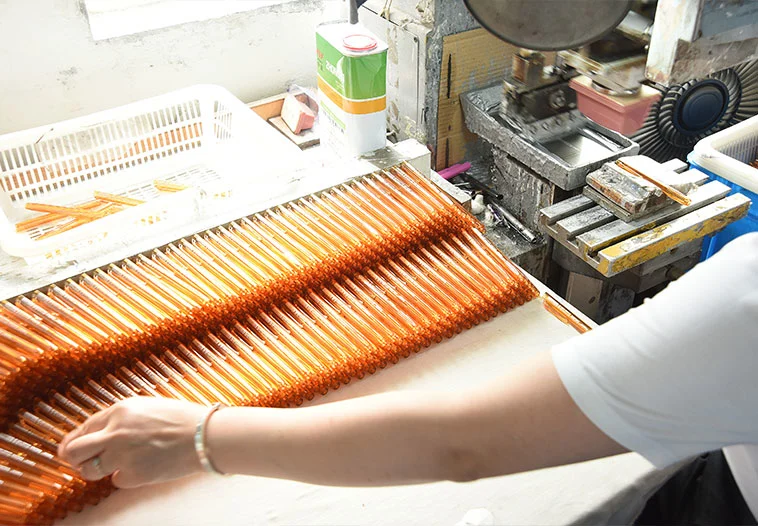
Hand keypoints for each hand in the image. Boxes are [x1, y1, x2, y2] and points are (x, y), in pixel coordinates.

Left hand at [58, 397, 208, 487]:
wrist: (205, 436)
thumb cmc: (181, 418)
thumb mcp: (146, 406)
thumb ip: (119, 418)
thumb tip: (96, 434)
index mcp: (119, 411)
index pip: (82, 428)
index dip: (74, 440)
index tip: (70, 448)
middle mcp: (115, 433)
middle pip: (73, 451)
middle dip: (72, 458)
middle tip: (78, 461)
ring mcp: (122, 456)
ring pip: (89, 470)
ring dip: (97, 469)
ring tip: (115, 464)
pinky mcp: (133, 475)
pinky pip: (117, 480)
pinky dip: (126, 476)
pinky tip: (143, 465)